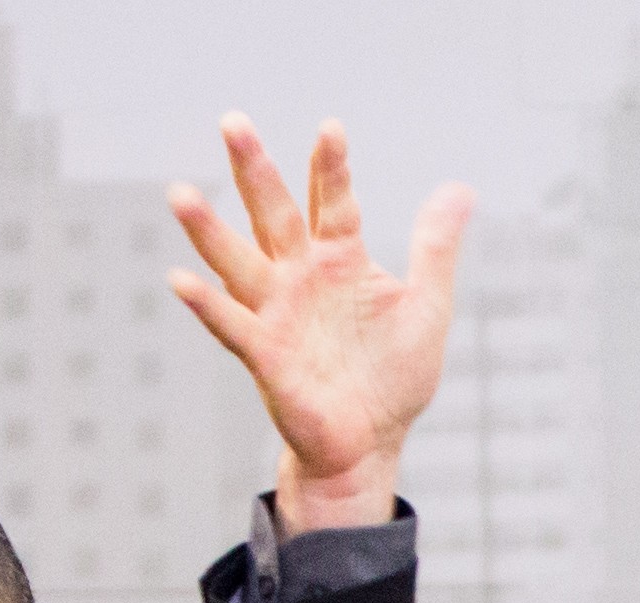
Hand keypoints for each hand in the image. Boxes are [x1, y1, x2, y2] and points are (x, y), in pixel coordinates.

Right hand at [167, 113, 470, 532]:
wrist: (372, 443)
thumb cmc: (393, 377)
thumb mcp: (425, 306)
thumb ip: (435, 247)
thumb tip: (460, 189)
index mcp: (340, 260)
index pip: (332, 202)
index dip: (331, 167)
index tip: (331, 129)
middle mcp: (301, 277)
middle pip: (273, 214)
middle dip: (254, 170)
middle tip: (233, 121)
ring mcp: (278, 313)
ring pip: (238, 262)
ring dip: (208, 231)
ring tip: (179, 193)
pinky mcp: (266, 355)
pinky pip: (232, 325)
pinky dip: (207, 305)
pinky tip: (180, 281)